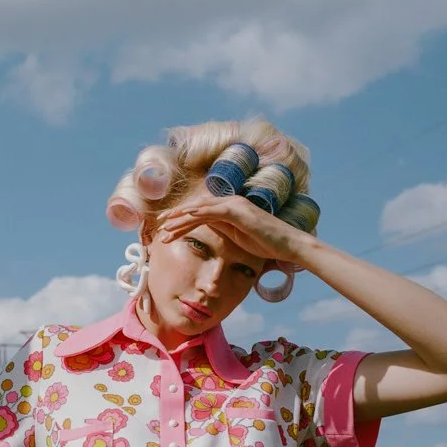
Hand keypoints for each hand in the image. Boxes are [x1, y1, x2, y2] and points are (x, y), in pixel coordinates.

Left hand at [160, 194, 314, 271]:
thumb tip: (207, 226)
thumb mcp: (238, 236)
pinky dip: (195, 215)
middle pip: (196, 207)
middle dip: (176, 216)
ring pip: (200, 210)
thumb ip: (223, 228)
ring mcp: (234, 205)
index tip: (166, 227)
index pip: (200, 211)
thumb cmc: (266, 243)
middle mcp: (230, 202)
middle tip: (158, 225)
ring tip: (164, 229)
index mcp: (230, 208)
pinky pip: (211, 212)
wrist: (288, 245)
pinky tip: (181, 221)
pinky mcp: (237, 211)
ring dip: (180, 219)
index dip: (182, 218)